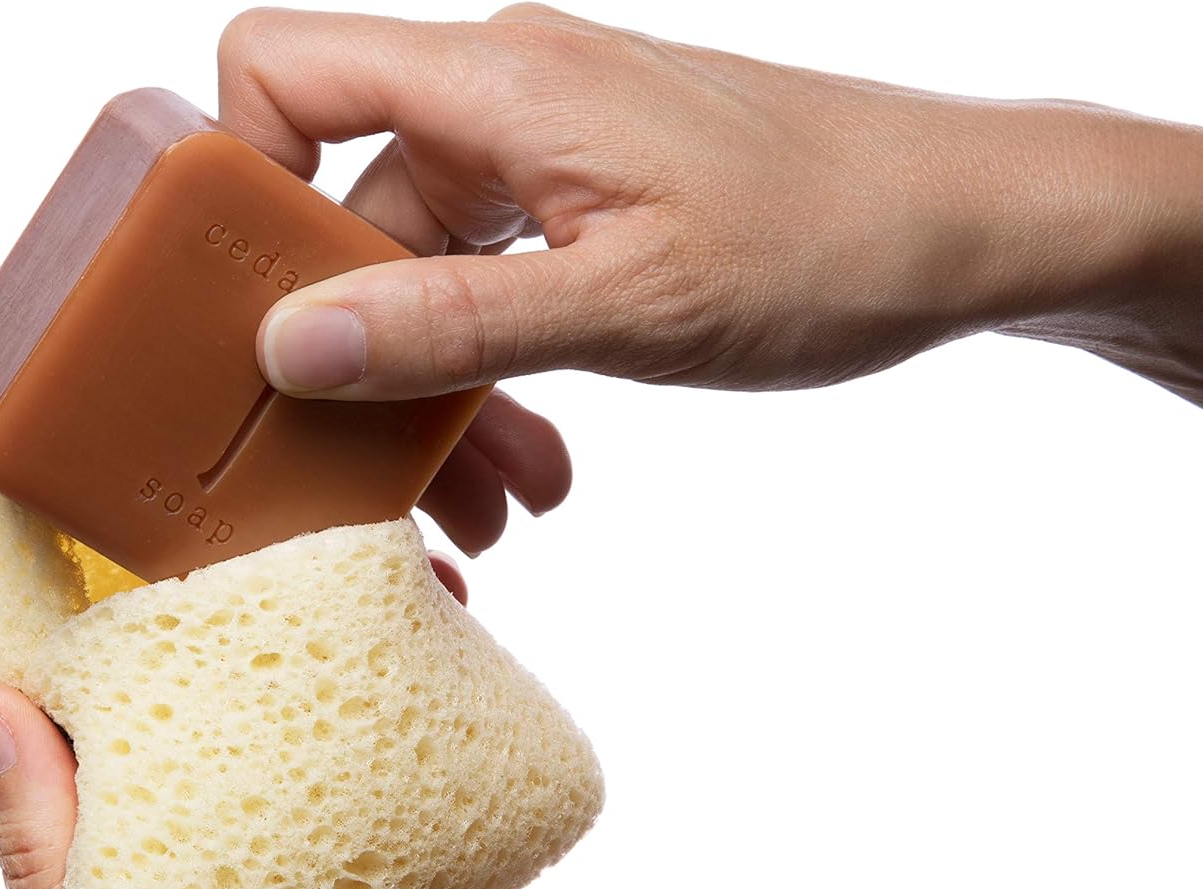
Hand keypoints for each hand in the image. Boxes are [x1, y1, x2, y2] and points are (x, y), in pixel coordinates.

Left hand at [0, 553, 496, 888]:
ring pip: (359, 802)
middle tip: (324, 565)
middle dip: (288, 672)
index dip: (141, 671)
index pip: (123, 774)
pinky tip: (481, 729)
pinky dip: (464, 809)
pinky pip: (445, 873)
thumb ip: (49, 880)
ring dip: (389, 719)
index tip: (171, 568)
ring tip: (422, 617)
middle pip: (255, 770)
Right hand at [218, 4, 1202, 485]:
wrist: (967, 226)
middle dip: (366, 363)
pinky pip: (496, 291)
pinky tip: (539, 463)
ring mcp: (545, 158)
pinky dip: (500, 376)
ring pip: (430, 279)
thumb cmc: (829, 240)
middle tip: (399, 496)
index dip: (236, 174)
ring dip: (446, 398)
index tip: (243, 312)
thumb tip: (292, 340)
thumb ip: (454, 324)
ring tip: (501, 505)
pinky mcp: (584, 208)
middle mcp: (504, 106)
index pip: (285, 68)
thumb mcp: (630, 305)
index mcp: (499, 86)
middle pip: (355, 220)